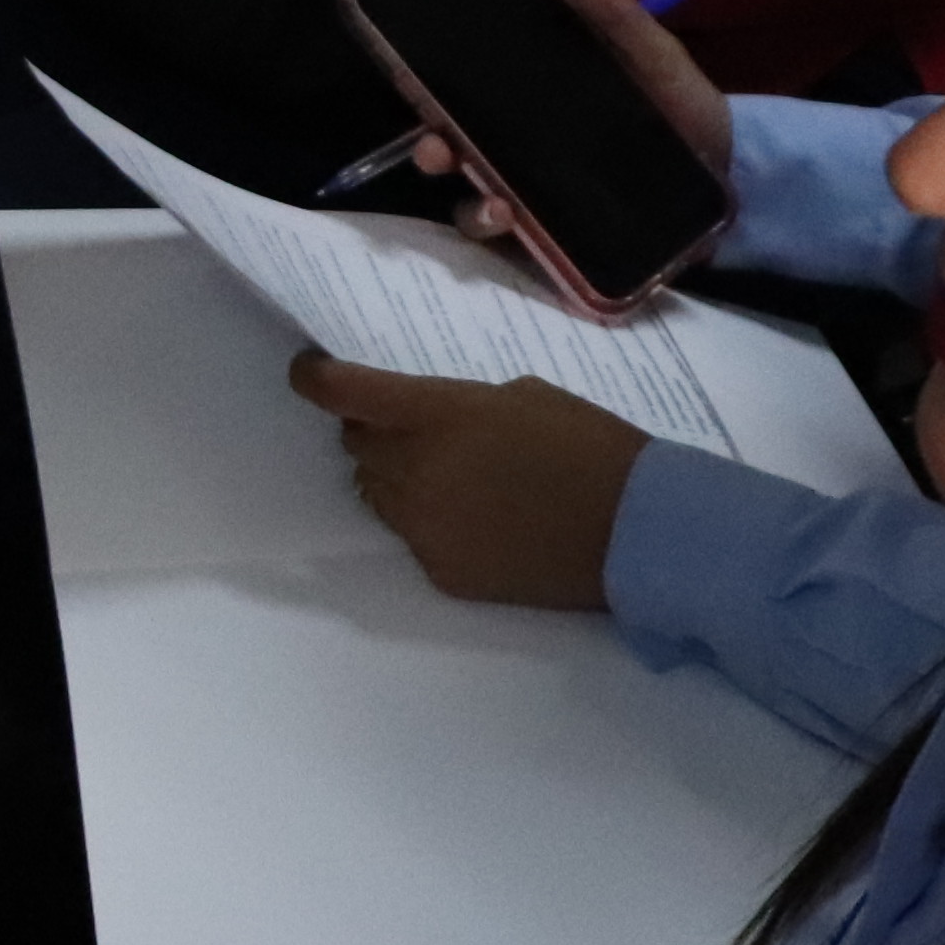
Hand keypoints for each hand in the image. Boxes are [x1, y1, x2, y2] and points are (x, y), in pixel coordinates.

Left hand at [284, 352, 643, 610]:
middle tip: (415, 428)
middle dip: (374, 431)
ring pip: (377, 494)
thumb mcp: (522, 396)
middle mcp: (412, 472)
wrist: (635, 531)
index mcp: (433, 416)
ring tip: (454, 476)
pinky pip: (413, 537)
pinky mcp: (440, 572)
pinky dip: (431, 523)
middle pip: (357, 446)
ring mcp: (422, 528)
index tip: (309, 372)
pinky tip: (480, 520)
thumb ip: (459, 405)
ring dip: (398, 478)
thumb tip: (429, 423)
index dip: (316, 379)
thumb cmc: (588, 445)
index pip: (343, 393)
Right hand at [407, 0, 731, 244]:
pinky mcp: (559, 245)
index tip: (409, 80)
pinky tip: (518, 229)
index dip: (428, 90)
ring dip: (471, 207)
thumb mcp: (657, 57)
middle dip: (434, 151)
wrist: (738, 178)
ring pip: (476, 206)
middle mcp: (522, 152)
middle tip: (436, 150)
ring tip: (496, 206)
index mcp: (535, 103)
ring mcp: (537, 201)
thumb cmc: (687, 108)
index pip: (466, 95)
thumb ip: (620, 17)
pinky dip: (508, 243)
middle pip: (457, 153)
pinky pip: (517, 251)